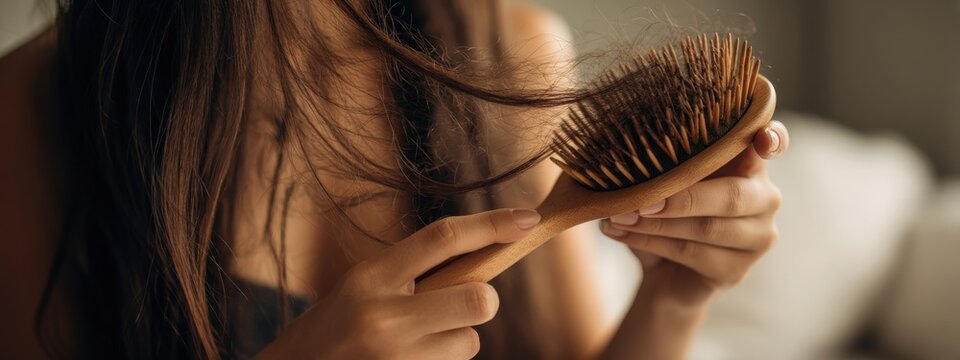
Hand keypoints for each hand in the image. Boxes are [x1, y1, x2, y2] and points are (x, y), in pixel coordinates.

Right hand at [255, 208, 541, 359]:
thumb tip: (484, 257)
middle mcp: (384, 317)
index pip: (443, 238)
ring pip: (468, 342)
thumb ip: (414, 272)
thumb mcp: (363, 285)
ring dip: (453, 340)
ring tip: (412, 343)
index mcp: (372, 276)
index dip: (492, 224)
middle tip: (467, 302)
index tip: (527, 219)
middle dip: (484, 300)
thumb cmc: (334, 326)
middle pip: (477, 300)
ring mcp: (395, 357)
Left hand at [600, 121, 788, 307]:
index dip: (772, 139)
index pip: (773, 144)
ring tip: (619, 216)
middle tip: (639, 199)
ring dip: (656, 223)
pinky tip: (621, 233)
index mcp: (749, 165)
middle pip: (732, 196)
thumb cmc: (666, 213)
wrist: (663, 271)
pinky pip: (692, 253)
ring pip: (708, 228)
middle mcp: (764, 198)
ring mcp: (757, 237)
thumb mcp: (665, 182)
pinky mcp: (737, 269)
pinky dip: (650, 241)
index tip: (761, 138)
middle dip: (681, 197)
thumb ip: (663, 165)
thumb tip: (627, 154)